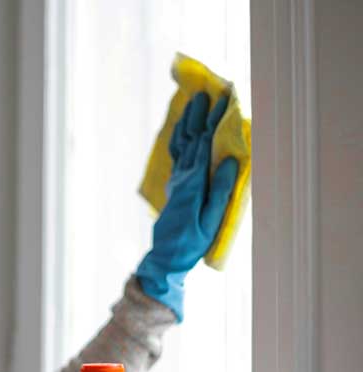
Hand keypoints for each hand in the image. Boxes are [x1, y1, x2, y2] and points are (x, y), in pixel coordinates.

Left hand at [136, 92, 238, 321]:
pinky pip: (176, 155)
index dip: (213, 121)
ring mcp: (176, 180)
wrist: (166, 255)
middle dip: (198, 115)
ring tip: (191, 103)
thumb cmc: (193, 241)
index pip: (204, 144)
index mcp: (193, 182)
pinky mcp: (175, 186)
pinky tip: (181, 130)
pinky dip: (179, 138)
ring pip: (180, 144)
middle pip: (190, 139)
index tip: (223, 100)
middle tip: (205, 92)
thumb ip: (220, 190)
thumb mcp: (212, 219)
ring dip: (186, 122)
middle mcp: (182, 177)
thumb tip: (230, 159)